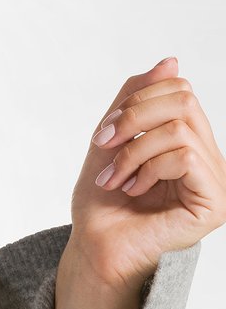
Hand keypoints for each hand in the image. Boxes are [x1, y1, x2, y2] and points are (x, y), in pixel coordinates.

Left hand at [66, 56, 225, 289]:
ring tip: (115, 179)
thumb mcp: (113, 138)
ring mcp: (214, 180)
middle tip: (105, 146)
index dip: (136, 101)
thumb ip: (138, 99)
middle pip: (183, 98)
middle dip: (133, 118)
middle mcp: (208, 158)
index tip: (104, 133)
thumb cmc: (102, 203)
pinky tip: (134, 190)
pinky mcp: (214, 203)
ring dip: (133, 151)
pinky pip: (186, 155)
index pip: (178, 90)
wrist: (94, 247)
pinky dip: (149, 167)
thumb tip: (171, 61)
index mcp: (189, 141)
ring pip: (180, 127)